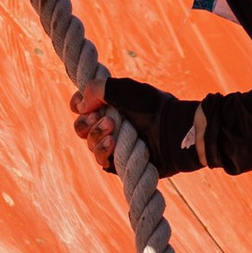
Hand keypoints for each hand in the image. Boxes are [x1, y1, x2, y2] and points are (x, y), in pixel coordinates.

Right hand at [74, 75, 202, 178]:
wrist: (173, 131)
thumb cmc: (154, 107)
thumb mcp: (125, 89)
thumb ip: (99, 88)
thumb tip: (81, 106)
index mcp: (110, 104)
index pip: (82, 106)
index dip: (78, 104)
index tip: (83, 104)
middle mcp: (110, 124)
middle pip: (82, 126)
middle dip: (86, 122)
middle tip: (100, 117)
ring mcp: (115, 144)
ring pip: (90, 143)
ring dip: (97, 135)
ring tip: (113, 129)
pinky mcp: (119, 163)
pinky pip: (101, 160)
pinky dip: (103, 151)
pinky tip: (113, 143)